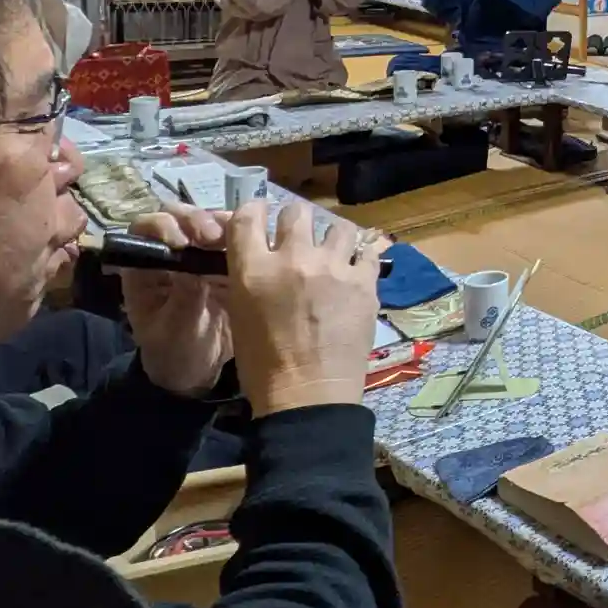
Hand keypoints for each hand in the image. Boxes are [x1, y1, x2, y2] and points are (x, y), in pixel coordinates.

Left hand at [119, 204, 232, 397]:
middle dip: (196, 219)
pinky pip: (236, 240)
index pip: (145, 230)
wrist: (198, 373)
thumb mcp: (174, 330)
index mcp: (144, 268)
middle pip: (179, 217)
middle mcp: (170, 253)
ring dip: (224, 223)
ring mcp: (200, 256)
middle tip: (215, 236)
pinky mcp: (226, 263)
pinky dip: (247, 235)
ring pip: (209, 222)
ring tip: (241, 236)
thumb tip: (195, 264)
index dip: (162, 227)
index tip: (182, 241)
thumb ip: (183, 298)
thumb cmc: (173, 353)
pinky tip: (258, 242)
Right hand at [220, 200, 380, 415]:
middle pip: (296, 213)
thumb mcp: (241, 315)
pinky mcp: (365, 282)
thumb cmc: (265, 366)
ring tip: (334, 255)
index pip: (248, 215)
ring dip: (333, 238)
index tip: (261, 216)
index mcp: (253, 269)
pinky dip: (361, 258)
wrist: (309, 396)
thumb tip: (261, 261)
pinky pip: (367, 252)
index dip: (254, 210)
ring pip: (338, 227)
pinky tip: (356, 270)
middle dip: (296, 224)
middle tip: (300, 240)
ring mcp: (333, 268)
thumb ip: (250, 278)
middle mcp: (293, 259)